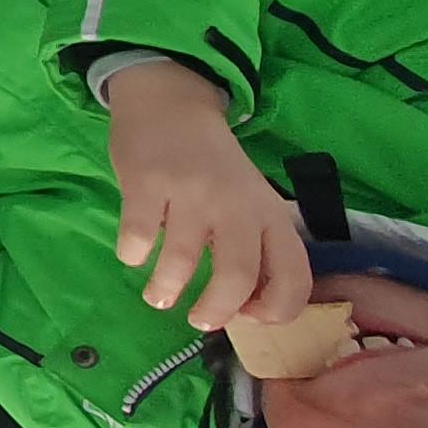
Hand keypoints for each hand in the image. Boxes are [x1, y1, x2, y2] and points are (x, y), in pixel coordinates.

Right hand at [102, 59, 309, 329]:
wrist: (171, 105)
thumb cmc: (213, 167)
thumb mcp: (249, 202)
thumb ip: (253, 248)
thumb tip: (239, 308)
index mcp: (270, 213)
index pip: (294, 276)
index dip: (275, 311)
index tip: (247, 315)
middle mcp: (237, 204)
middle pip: (238, 275)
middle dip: (215, 312)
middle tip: (198, 321)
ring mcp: (191, 192)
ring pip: (182, 261)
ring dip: (165, 290)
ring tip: (158, 297)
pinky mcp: (147, 183)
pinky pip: (138, 237)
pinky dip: (133, 255)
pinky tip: (133, 252)